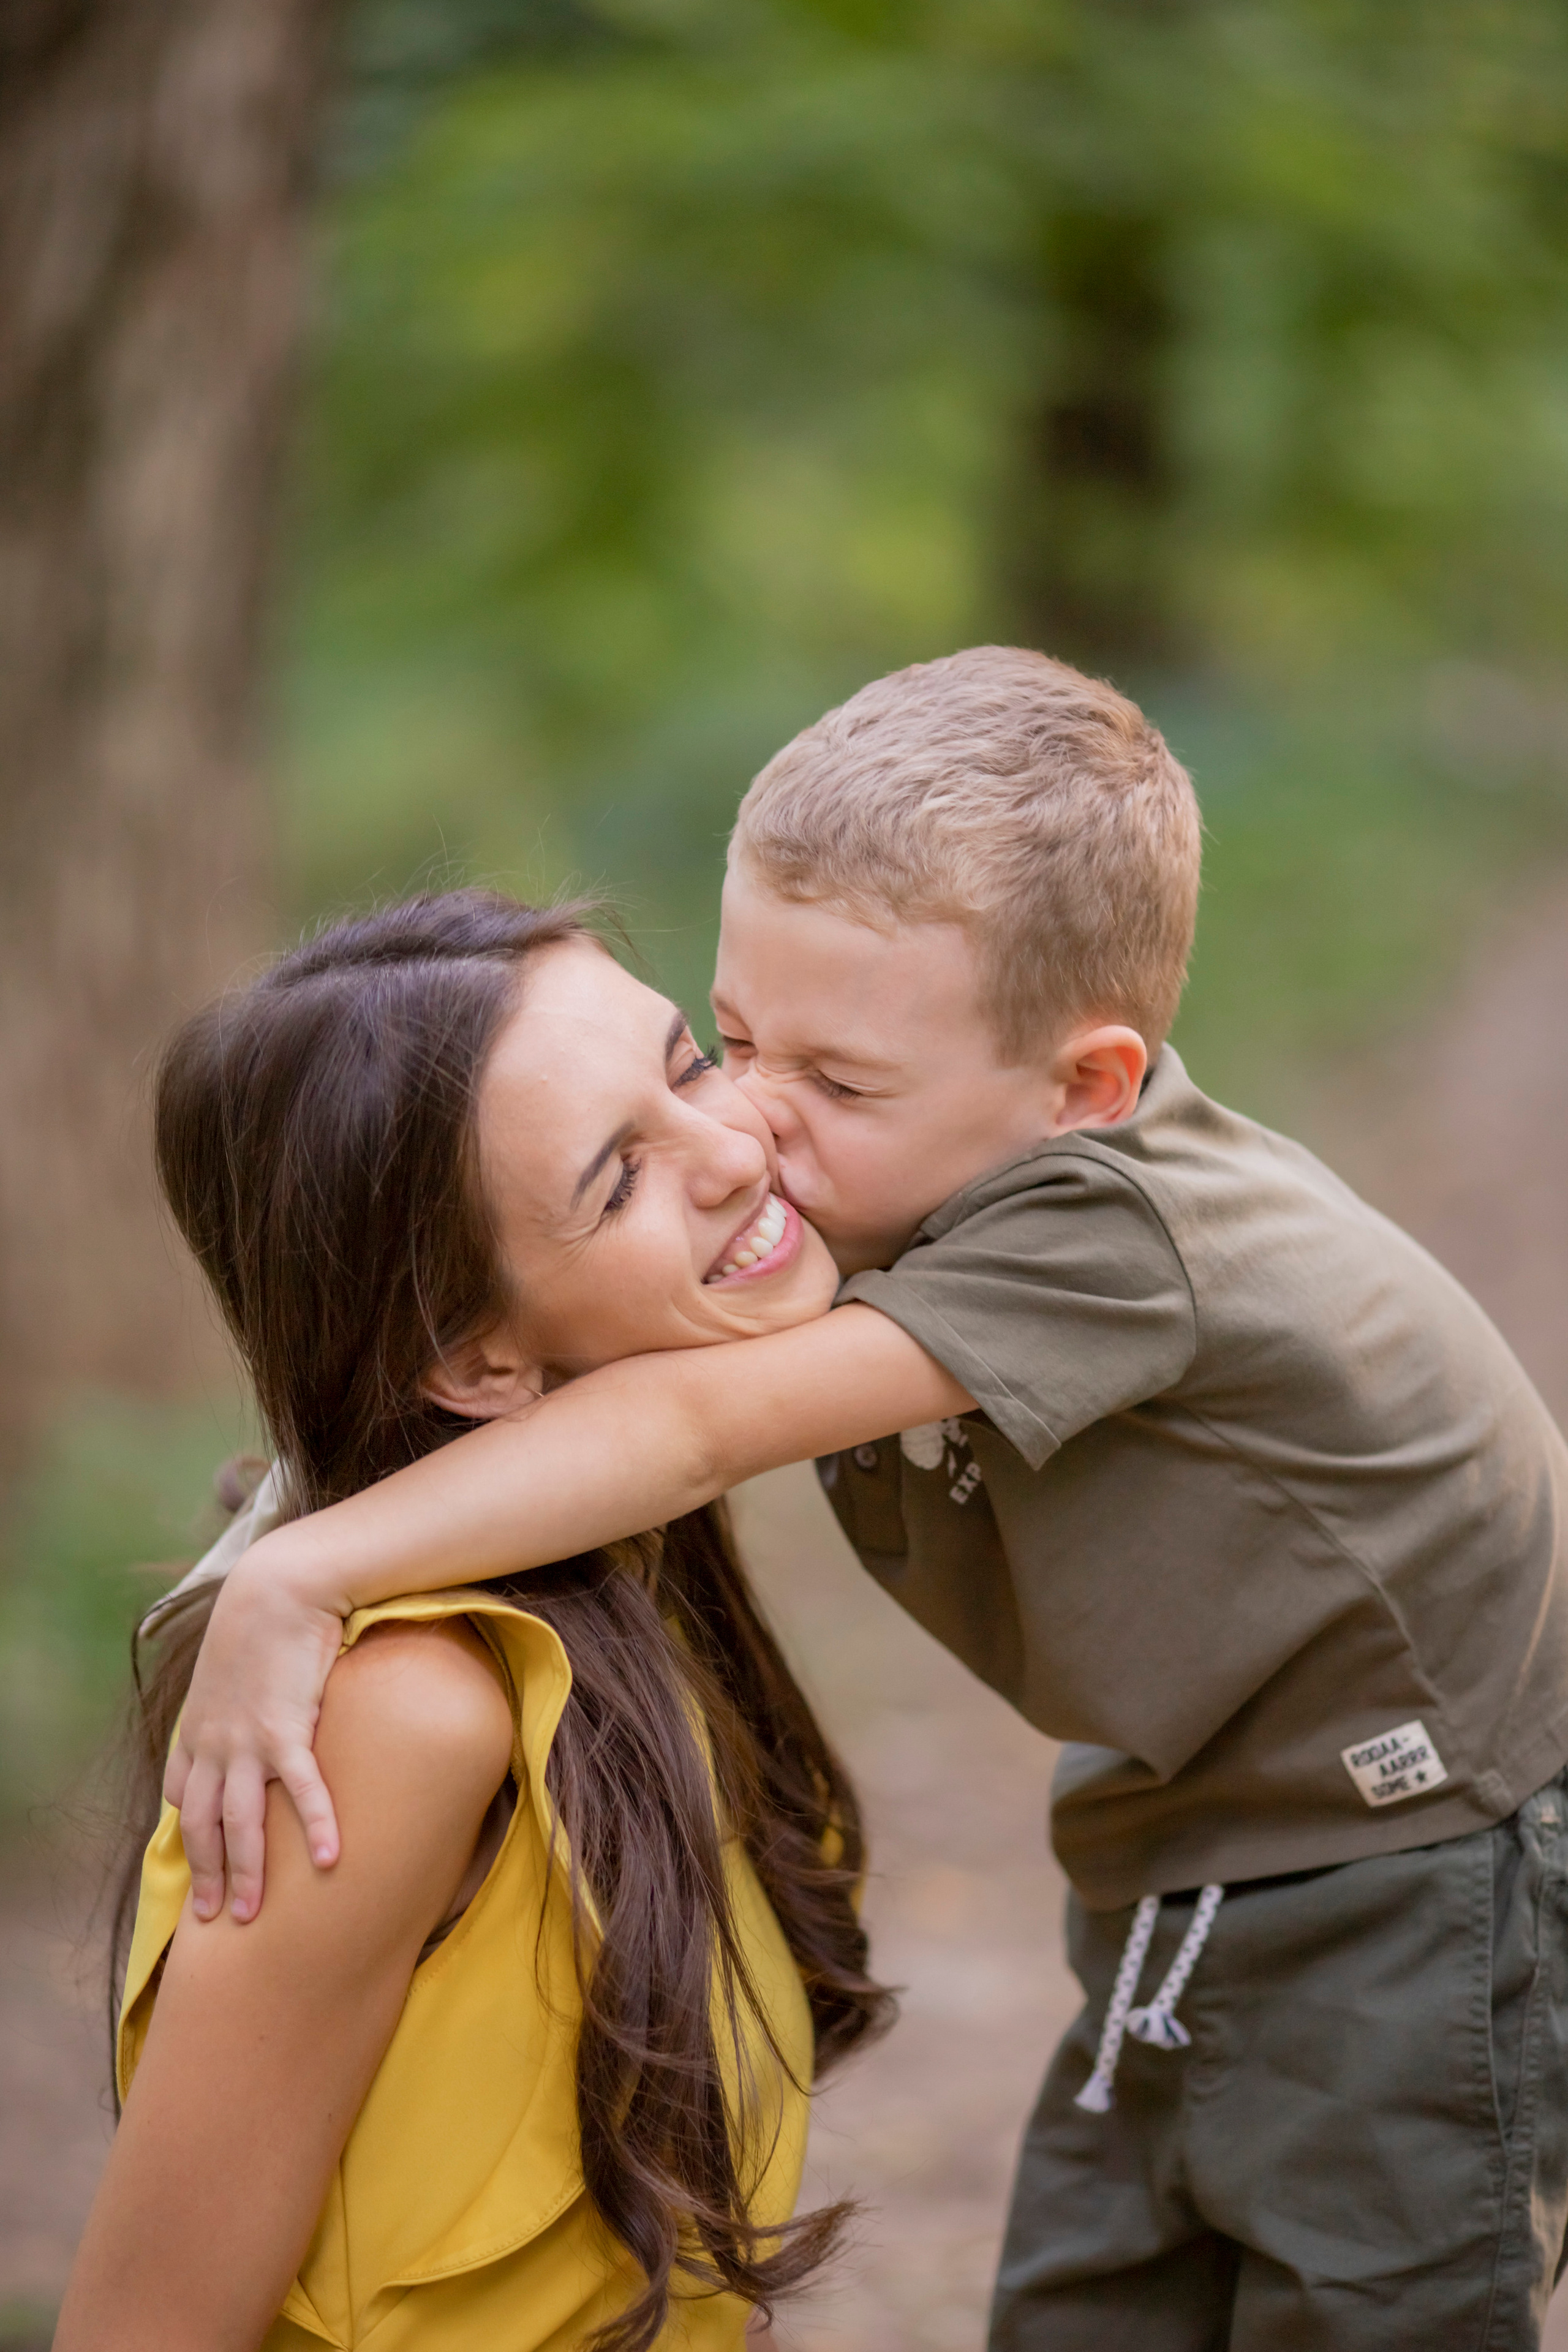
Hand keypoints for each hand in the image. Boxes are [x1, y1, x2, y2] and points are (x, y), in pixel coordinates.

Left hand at [163, 1540, 346, 1923]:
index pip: (183, 1793)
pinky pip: (301, 1792)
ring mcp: (247, 1742)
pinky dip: (315, 1828)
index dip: (190, 1829)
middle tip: (215, 1919)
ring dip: (244, 1873)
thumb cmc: (262, 1619)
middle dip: (206, 1875)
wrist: (279, 1588)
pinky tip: (329, 1860)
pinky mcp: (286, 1731)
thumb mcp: (230, 1663)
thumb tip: (252, 1706)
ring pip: (240, 1823)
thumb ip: (234, 1695)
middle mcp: (214, 1743)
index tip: (202, 1855)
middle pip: (203, 1825)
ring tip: (251, 1913)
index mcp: (199, 1727)